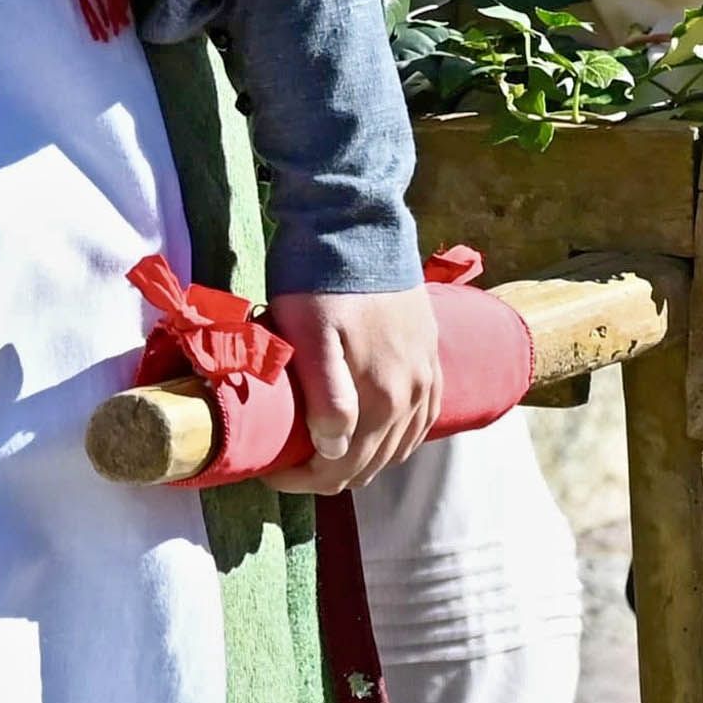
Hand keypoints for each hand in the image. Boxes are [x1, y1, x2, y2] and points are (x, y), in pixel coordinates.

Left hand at [268, 285, 440, 493]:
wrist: (357, 222)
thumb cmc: (320, 280)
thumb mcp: (309, 335)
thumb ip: (327, 396)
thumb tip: (334, 450)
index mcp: (379, 398)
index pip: (341, 468)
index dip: (302, 480)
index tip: (270, 470)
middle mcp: (411, 395)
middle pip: (371, 463)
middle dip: (329, 474)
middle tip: (291, 464)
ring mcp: (426, 375)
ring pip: (400, 445)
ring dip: (365, 459)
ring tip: (327, 454)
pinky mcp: (432, 355)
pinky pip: (425, 418)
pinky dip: (402, 439)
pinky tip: (385, 437)